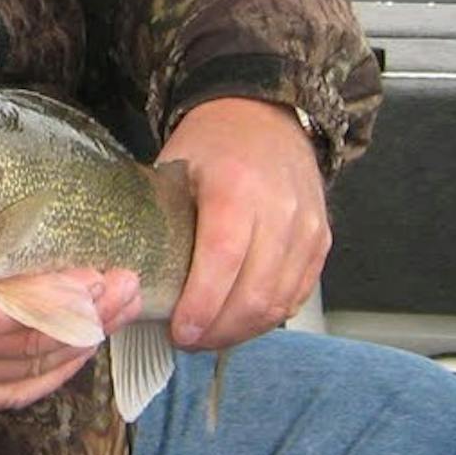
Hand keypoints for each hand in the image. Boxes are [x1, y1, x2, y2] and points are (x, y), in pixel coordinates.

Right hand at [0, 266, 141, 411]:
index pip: (7, 312)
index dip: (62, 298)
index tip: (99, 272)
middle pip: (28, 341)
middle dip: (88, 315)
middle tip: (126, 285)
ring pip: (25, 370)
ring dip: (79, 342)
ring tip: (115, 310)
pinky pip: (7, 395)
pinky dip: (49, 377)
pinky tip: (76, 354)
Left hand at [158, 96, 330, 349]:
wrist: (264, 114)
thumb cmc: (210, 143)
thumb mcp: (172, 168)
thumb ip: (162, 221)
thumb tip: (133, 280)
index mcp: (235, 187)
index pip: (223, 260)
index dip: (202, 305)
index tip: (179, 331)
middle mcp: (280, 209)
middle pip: (255, 291)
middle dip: (219, 329)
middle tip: (188, 340)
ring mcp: (307, 227)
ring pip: (279, 301)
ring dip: (243, 329)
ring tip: (210, 336)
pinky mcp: (322, 240)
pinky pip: (298, 293)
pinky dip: (268, 315)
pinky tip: (240, 320)